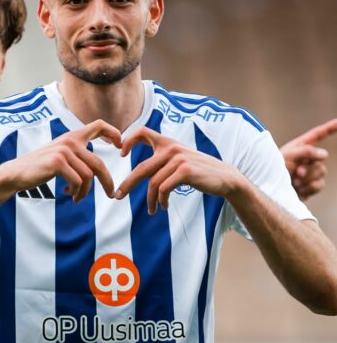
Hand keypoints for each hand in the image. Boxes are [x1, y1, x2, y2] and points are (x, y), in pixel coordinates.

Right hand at [0, 119, 121, 201]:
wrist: (16, 173)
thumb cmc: (40, 167)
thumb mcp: (61, 155)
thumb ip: (78, 155)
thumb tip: (99, 171)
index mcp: (73, 137)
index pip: (99, 125)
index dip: (114, 133)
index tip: (120, 146)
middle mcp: (70, 141)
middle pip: (99, 164)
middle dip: (107, 182)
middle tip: (111, 195)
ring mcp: (64, 151)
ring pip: (88, 176)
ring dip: (84, 192)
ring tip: (76, 197)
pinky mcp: (58, 162)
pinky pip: (78, 181)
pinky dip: (76, 192)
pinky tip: (67, 193)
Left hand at [114, 127, 241, 213]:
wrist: (225, 177)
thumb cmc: (199, 171)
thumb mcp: (179, 160)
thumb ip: (162, 160)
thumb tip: (140, 174)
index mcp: (168, 142)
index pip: (143, 132)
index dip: (129, 140)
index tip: (121, 153)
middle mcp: (171, 148)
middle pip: (142, 168)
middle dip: (127, 184)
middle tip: (117, 196)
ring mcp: (178, 159)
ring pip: (153, 183)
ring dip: (151, 200)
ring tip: (152, 210)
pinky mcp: (185, 171)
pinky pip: (164, 189)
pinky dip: (161, 201)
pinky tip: (163, 207)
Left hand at [280, 119, 336, 199]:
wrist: (269, 189)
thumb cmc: (274, 169)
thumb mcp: (288, 155)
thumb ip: (306, 151)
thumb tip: (324, 154)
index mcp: (300, 146)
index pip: (318, 134)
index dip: (330, 127)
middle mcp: (306, 158)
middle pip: (321, 158)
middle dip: (308, 166)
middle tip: (295, 172)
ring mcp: (310, 172)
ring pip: (321, 172)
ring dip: (306, 178)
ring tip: (293, 181)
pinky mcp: (310, 185)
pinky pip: (319, 185)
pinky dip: (309, 187)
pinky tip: (298, 189)